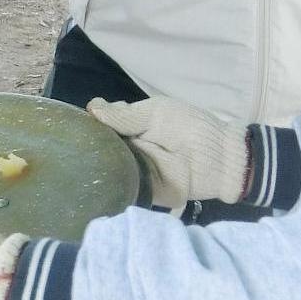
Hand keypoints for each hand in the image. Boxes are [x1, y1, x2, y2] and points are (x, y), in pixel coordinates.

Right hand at [88, 96, 247, 213]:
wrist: (222, 159)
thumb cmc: (192, 128)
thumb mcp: (157, 114)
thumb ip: (125, 115)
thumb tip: (91, 108)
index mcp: (130, 127)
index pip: (101, 124)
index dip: (90, 124)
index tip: (79, 123)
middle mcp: (128, 149)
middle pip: (100, 148)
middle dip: (89, 146)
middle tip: (78, 146)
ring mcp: (134, 171)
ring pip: (107, 169)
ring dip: (98, 166)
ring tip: (82, 163)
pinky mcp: (143, 192)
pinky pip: (122, 189)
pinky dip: (112, 186)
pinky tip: (97, 181)